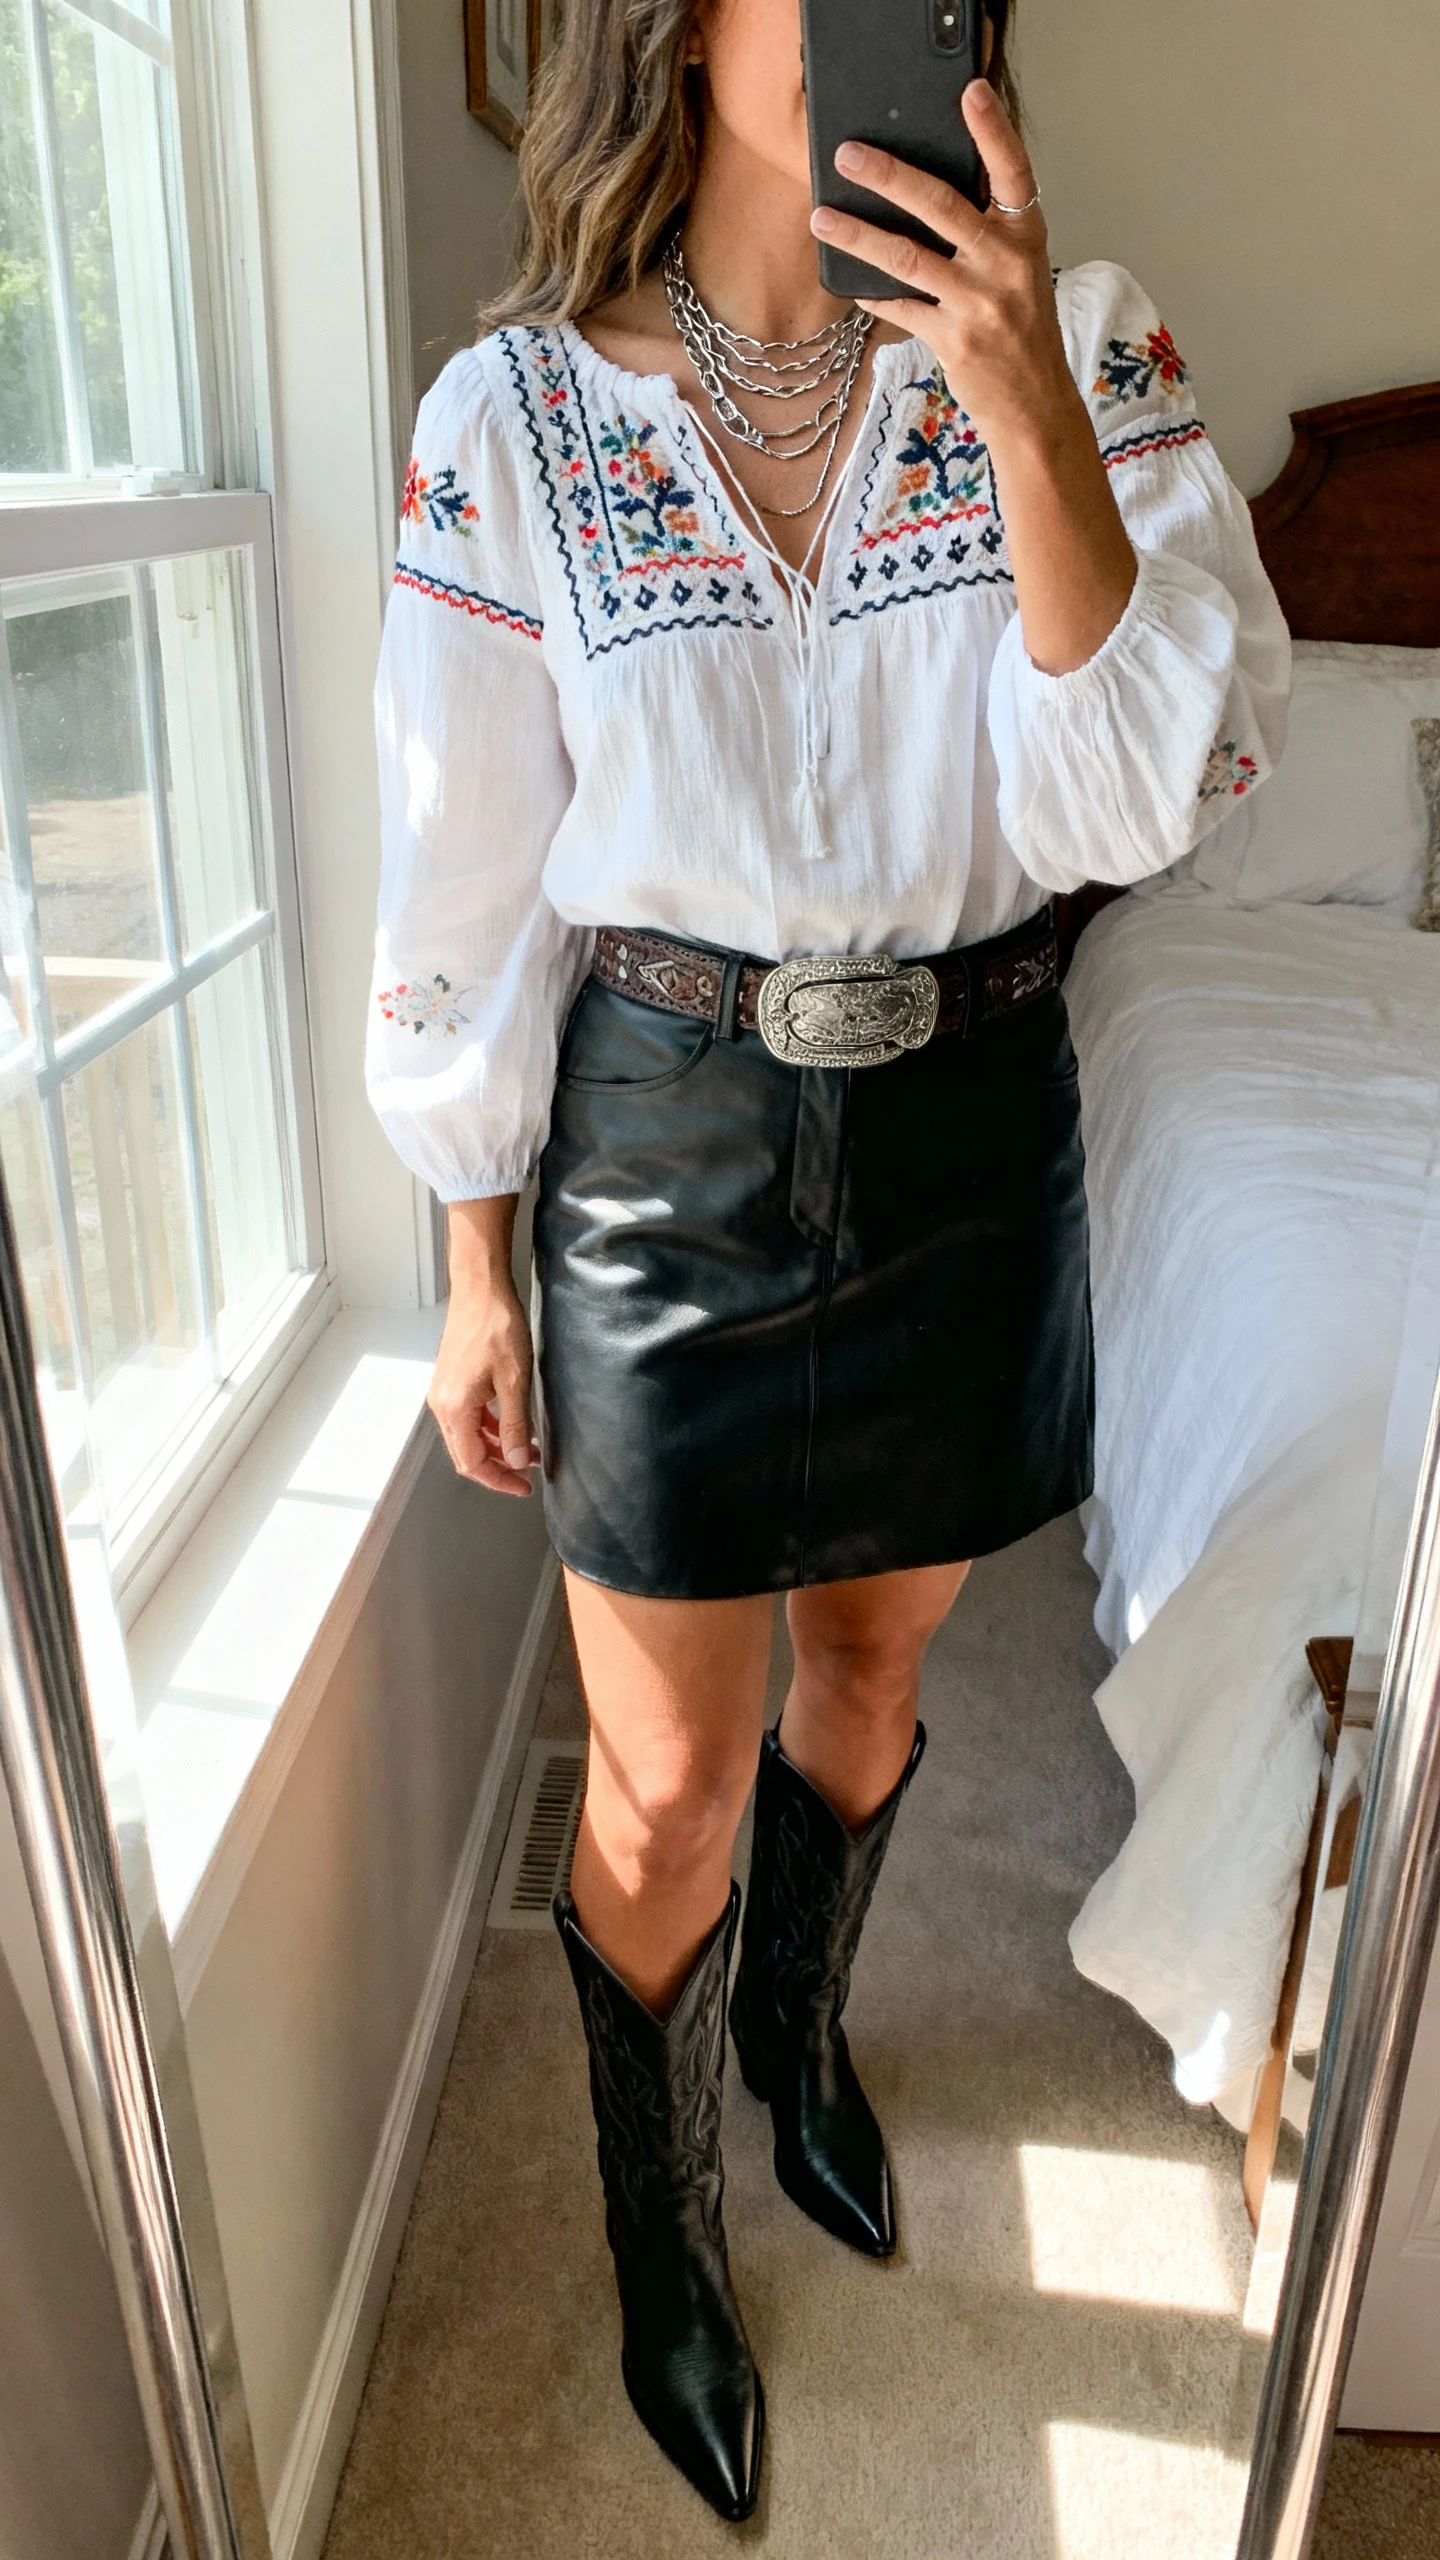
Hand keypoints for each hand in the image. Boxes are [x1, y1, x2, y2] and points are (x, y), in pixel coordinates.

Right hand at [429, 1197, 539, 1496]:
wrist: (480, 1289)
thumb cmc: (496, 1327)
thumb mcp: (515, 1382)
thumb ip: (516, 1426)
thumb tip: (517, 1461)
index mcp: (455, 1409)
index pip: (473, 1463)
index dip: (499, 1480)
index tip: (524, 1487)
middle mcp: (442, 1405)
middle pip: (466, 1453)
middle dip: (498, 1467)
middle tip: (528, 1472)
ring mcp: (444, 1392)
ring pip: (468, 1435)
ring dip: (496, 1446)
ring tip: (528, 1448)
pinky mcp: (451, 1380)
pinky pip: (468, 1416)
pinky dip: (489, 1427)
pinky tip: (512, 1423)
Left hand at [810, 81, 1076, 455]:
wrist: (1035, 403)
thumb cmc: (1021, 329)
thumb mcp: (1018, 269)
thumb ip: (985, 230)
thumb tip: (923, 192)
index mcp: (1025, 235)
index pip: (1012, 170)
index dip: (993, 130)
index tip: (969, 91)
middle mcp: (1005, 263)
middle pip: (941, 205)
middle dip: (889, 176)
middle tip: (849, 154)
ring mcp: (980, 302)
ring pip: (908, 257)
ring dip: (859, 235)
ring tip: (822, 218)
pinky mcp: (954, 339)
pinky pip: (901, 308)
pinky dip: (874, 294)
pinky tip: (852, 283)